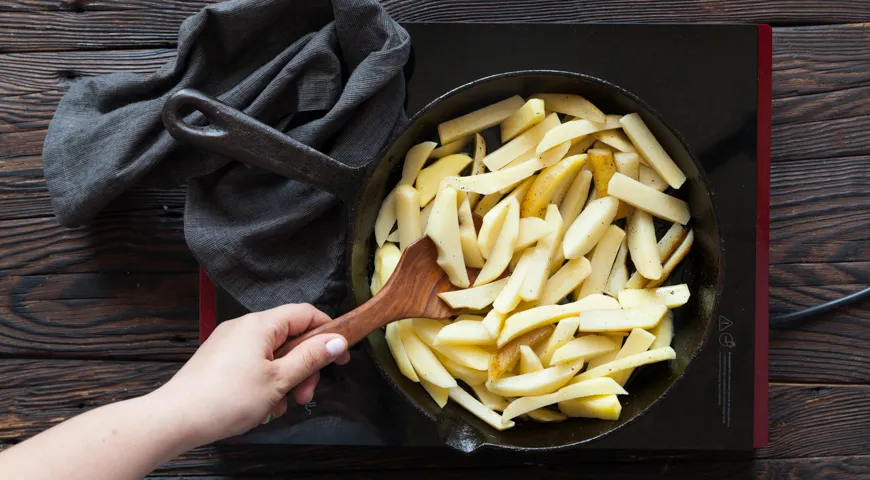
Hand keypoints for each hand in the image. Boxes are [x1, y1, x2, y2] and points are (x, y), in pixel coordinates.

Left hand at [151, 304, 349, 445]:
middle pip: (290, 338)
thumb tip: (337, 341)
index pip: (306, 314)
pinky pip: (254, 364)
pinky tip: (260, 407)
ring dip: (284, 380)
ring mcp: (230, 343)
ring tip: (278, 407)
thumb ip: (311, 358)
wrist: (175, 419)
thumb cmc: (225, 399)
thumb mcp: (279, 380)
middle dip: (304, 367)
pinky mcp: (220, 360)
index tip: (341, 356)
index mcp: (261, 324)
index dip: (328, 333)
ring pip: (273, 355)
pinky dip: (264, 382)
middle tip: (305, 395)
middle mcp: (244, 327)